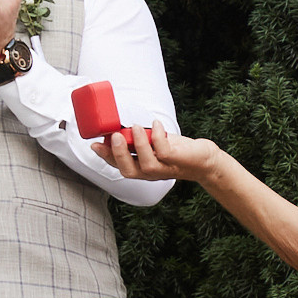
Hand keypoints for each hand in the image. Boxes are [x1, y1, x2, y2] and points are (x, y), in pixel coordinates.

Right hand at [97, 120, 220, 187]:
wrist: (204, 160)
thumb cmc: (176, 151)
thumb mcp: (153, 145)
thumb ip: (138, 140)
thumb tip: (122, 125)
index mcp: (141, 168)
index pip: (119, 165)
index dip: (105, 156)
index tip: (94, 143)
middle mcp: (150, 172)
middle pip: (128, 170)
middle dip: (118, 154)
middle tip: (114, 136)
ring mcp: (164, 168)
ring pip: (146, 164)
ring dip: (138, 144)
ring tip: (135, 127)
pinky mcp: (177, 161)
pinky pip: (165, 152)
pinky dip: (158, 137)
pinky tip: (156, 124)